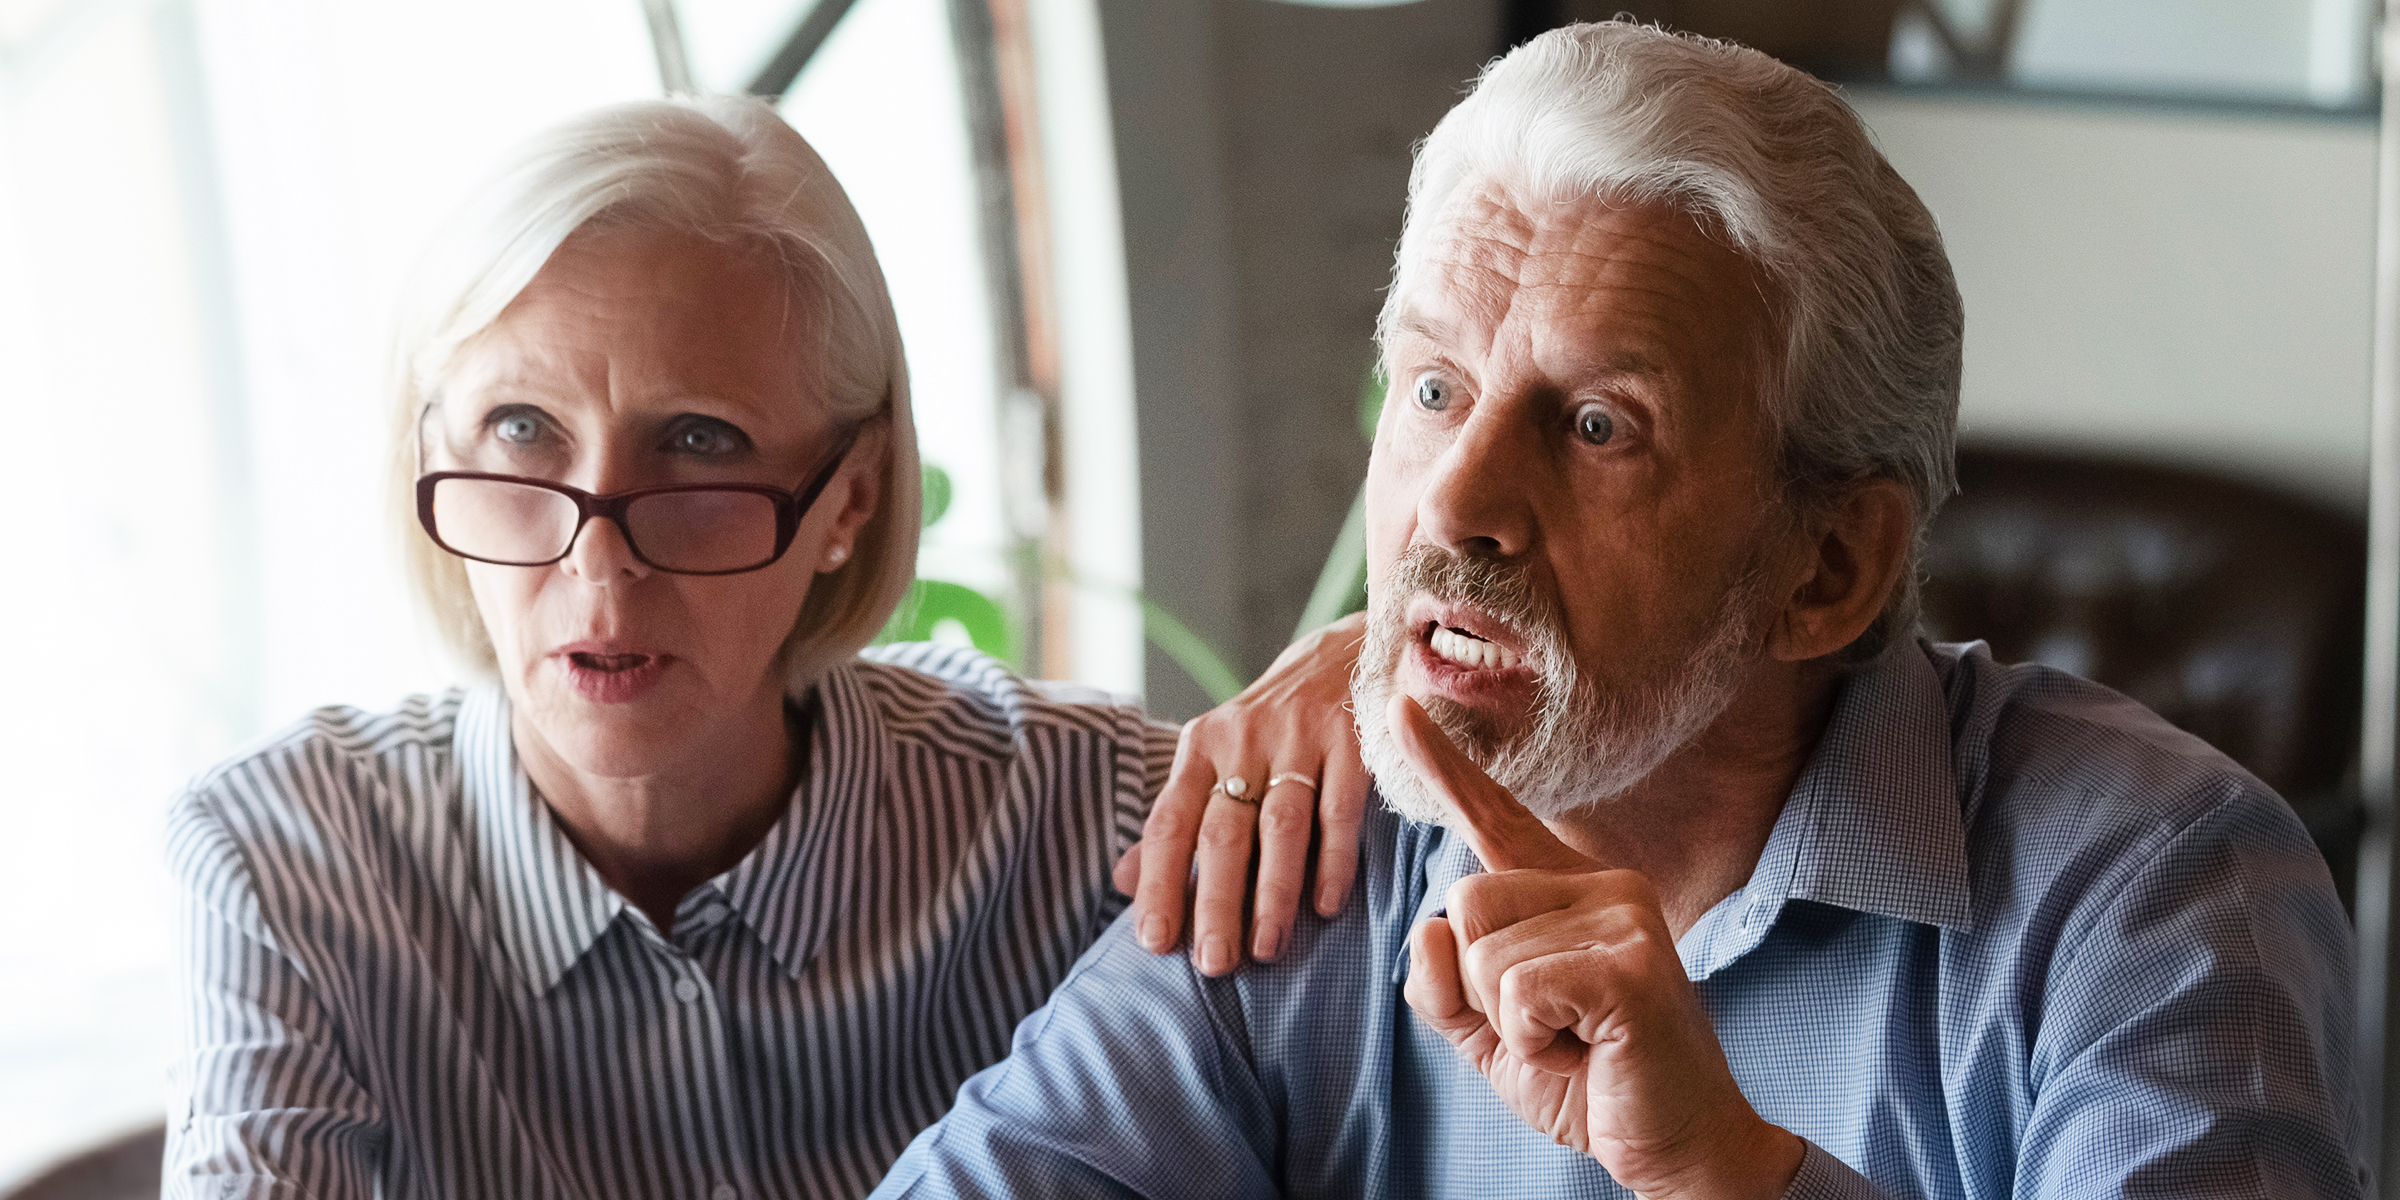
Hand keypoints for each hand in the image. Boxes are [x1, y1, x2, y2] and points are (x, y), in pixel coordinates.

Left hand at [1115, 612, 1368, 974]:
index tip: (1155, 942)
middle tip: (1214, 963)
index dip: (1160, 883)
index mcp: (1200, 748)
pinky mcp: (1353, 742)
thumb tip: (1123, 883)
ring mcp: (1300, 738)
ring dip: (1273, 893)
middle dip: (1216, 902)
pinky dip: (1333, 861)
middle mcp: (1243, 740)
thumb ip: (1175, 820)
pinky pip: (1340, 810)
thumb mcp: (1214, 759)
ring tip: (1268, 949)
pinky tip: (1326, 906)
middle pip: (1223, 831)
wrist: (1344, 655)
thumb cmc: (1269, 728)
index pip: (1169, 822)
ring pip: (1280, 826)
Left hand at [1391, 695, 1801, 1199]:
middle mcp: (1603, 882)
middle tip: (1556, 1028)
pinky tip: (1589, 1049)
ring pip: (1482, 950)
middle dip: (1482, 989)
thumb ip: (1447, 986)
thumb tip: (1429, 929)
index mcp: (1568, 890)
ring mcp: (1624, 914)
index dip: (1444, 766)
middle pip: (1463, 900)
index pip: (1493, 819)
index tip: (1400, 706)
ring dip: (1510, 1023)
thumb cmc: (1589, 1081)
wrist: (1675, 1147)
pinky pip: (1516, 991)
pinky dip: (1533, 1041)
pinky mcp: (1632, 961)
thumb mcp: (1494, 1034)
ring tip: (1576, 1039)